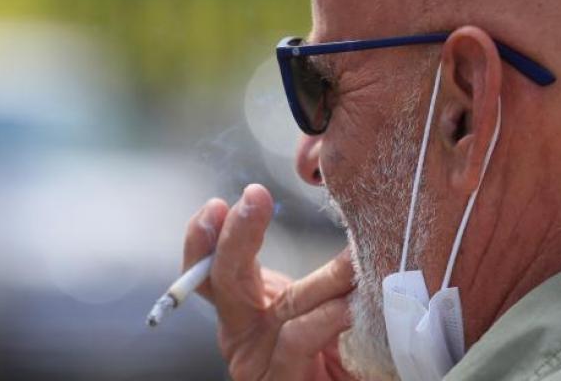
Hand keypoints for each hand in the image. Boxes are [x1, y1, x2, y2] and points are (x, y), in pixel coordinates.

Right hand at [183, 184, 356, 380]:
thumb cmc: (343, 351)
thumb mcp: (324, 301)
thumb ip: (321, 275)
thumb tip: (346, 220)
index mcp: (246, 306)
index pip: (212, 266)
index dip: (207, 237)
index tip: (218, 204)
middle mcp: (242, 332)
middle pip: (224, 280)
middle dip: (236, 236)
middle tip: (254, 197)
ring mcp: (256, 361)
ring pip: (282, 306)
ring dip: (323, 280)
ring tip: (353, 259)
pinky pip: (298, 340)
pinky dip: (328, 318)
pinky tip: (350, 305)